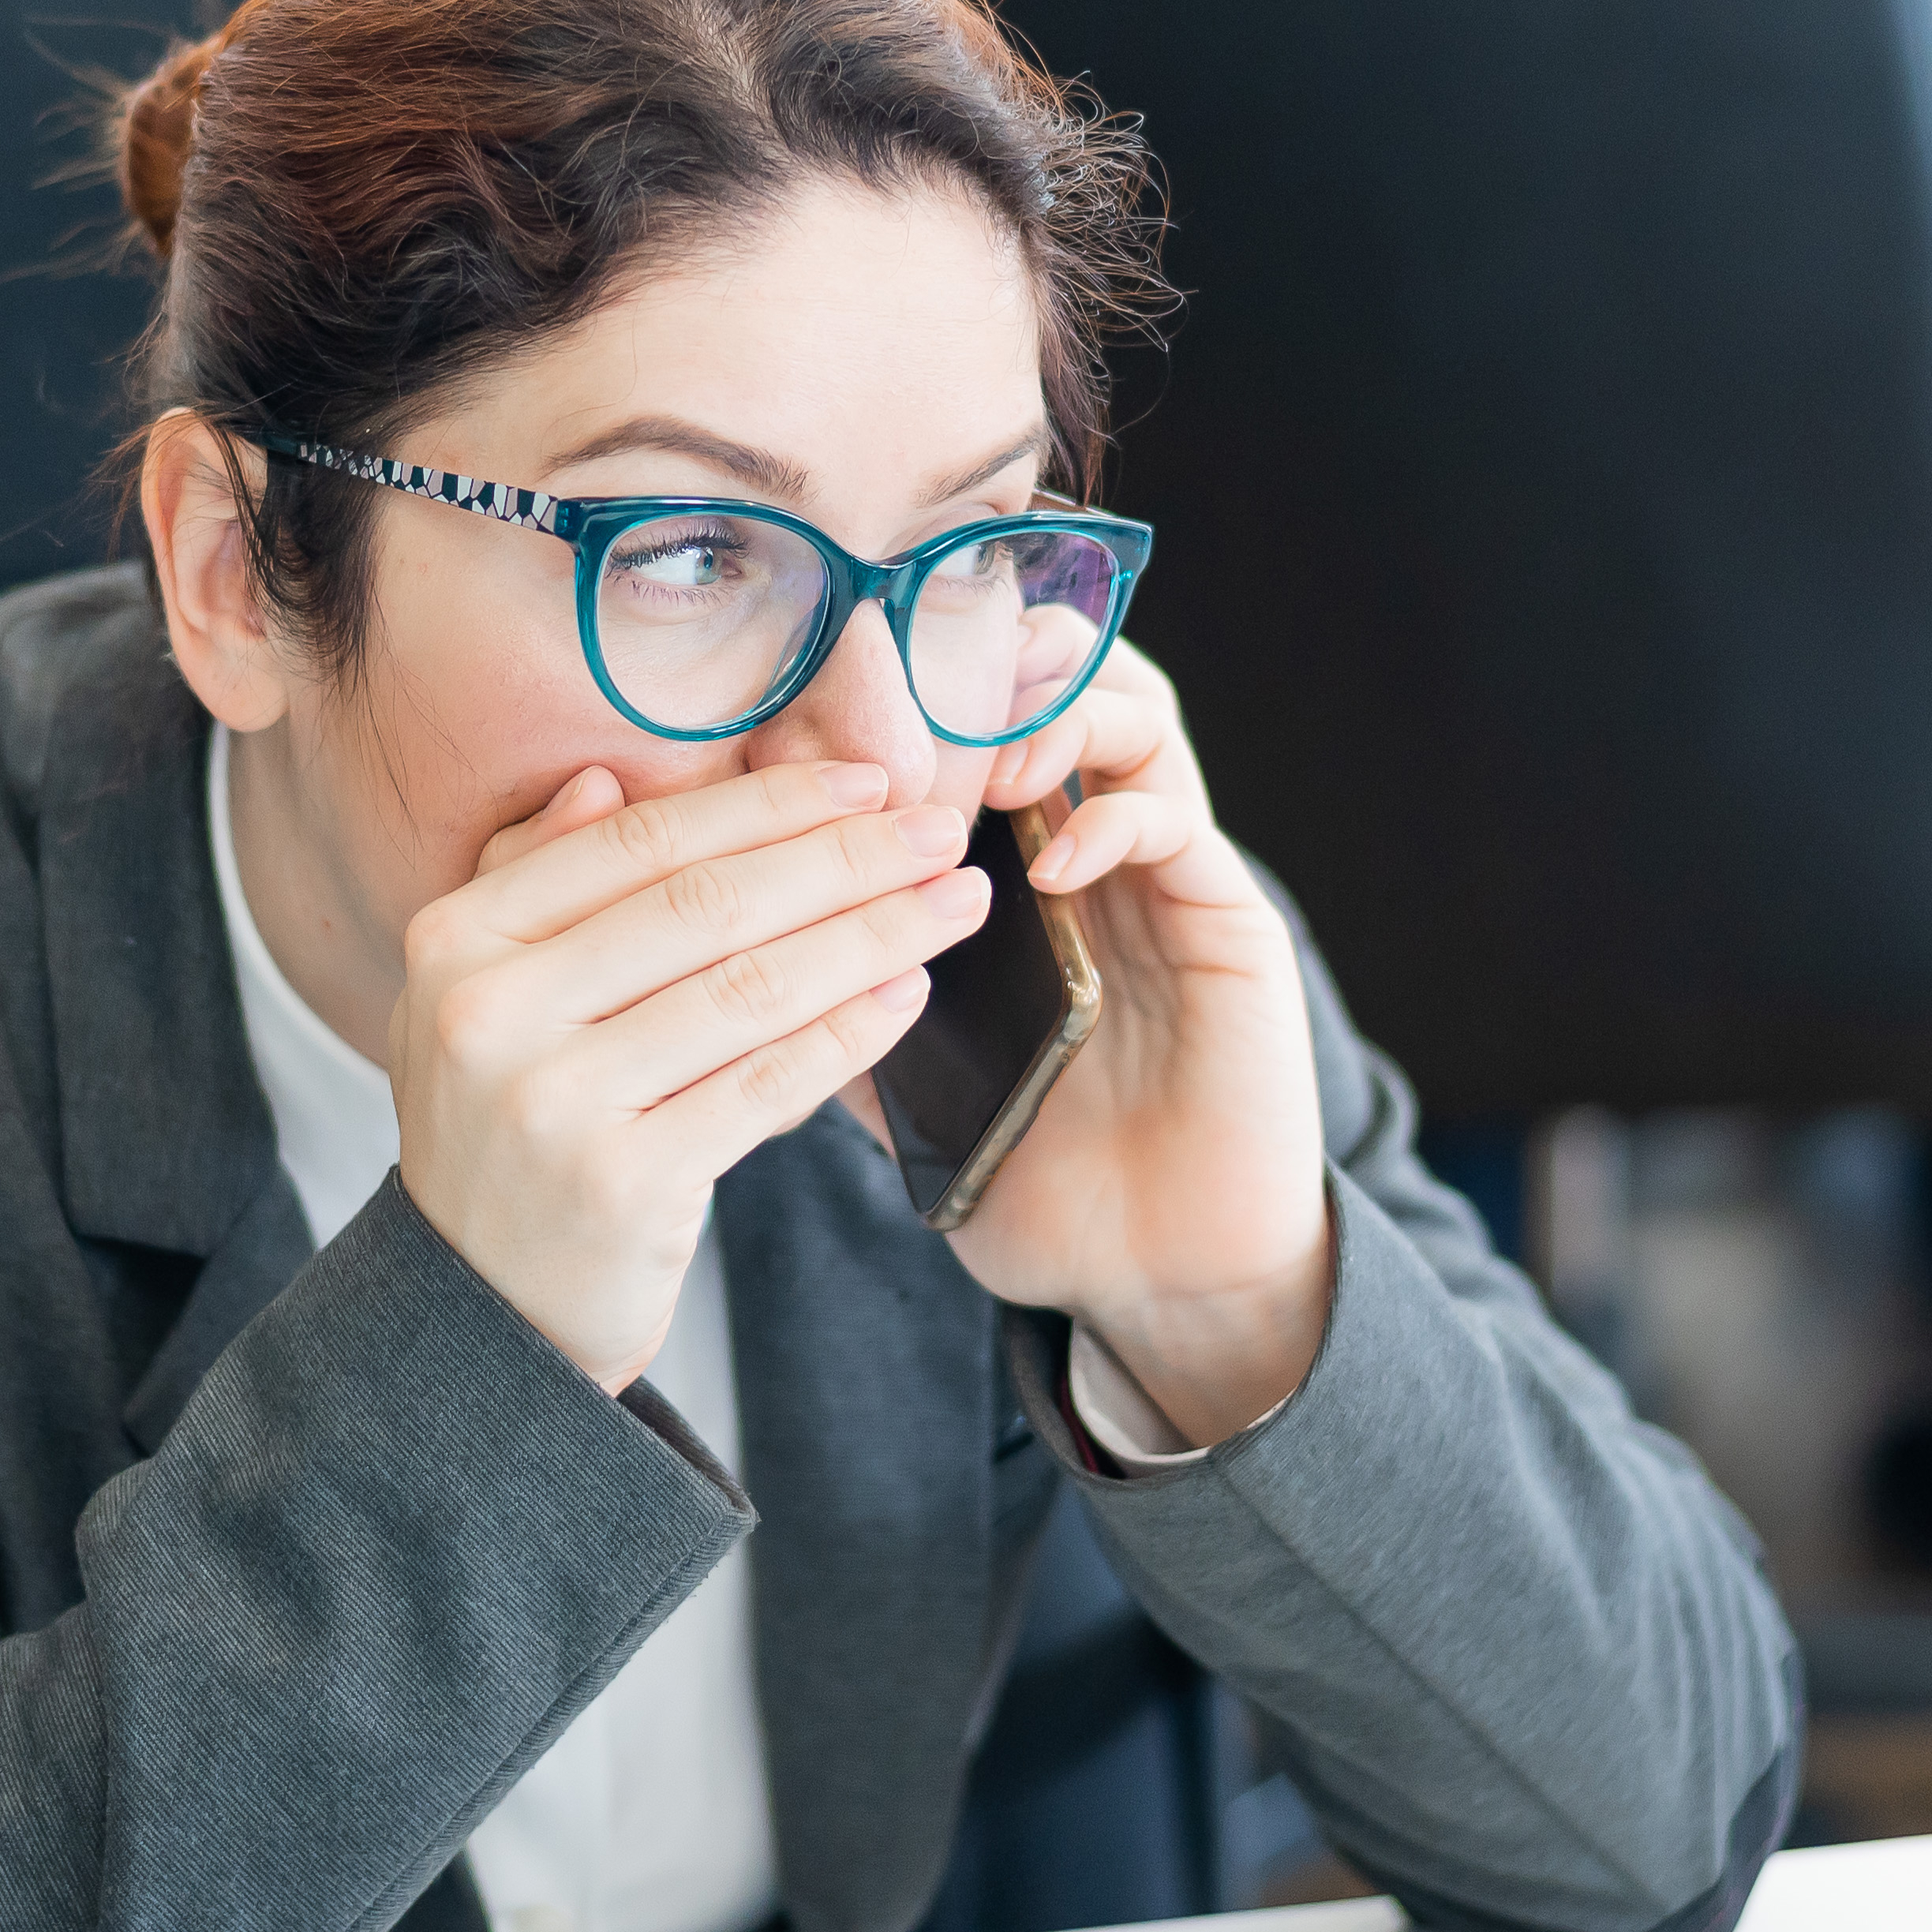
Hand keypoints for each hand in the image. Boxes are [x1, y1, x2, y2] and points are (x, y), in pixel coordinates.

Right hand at [392, 758, 990, 1391]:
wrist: (483, 1314)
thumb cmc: (509, 1132)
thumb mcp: (485, 998)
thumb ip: (535, 880)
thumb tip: (608, 779)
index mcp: (456, 939)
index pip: (640, 845)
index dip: (766, 805)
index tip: (868, 782)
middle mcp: (490, 1012)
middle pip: (707, 908)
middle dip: (845, 859)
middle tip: (943, 832)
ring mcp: (552, 1102)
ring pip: (750, 991)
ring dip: (872, 936)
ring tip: (953, 906)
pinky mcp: (622, 1184)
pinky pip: (764, 1086)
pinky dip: (846, 1035)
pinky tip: (907, 996)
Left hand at [878, 645, 1333, 1447]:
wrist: (1155, 1267)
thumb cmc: (1031, 1168)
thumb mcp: (896, 1072)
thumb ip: (830, 991)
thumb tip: (704, 936)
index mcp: (1002, 862)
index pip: (954, 718)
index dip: (884, 697)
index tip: (806, 719)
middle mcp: (1084, 840)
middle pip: (1046, 677)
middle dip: (975, 664)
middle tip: (904, 694)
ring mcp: (1160, 870)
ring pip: (1125, 712)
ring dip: (1048, 716)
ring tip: (984, 766)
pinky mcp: (1227, 914)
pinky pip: (1175, 821)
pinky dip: (1110, 819)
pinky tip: (1052, 862)